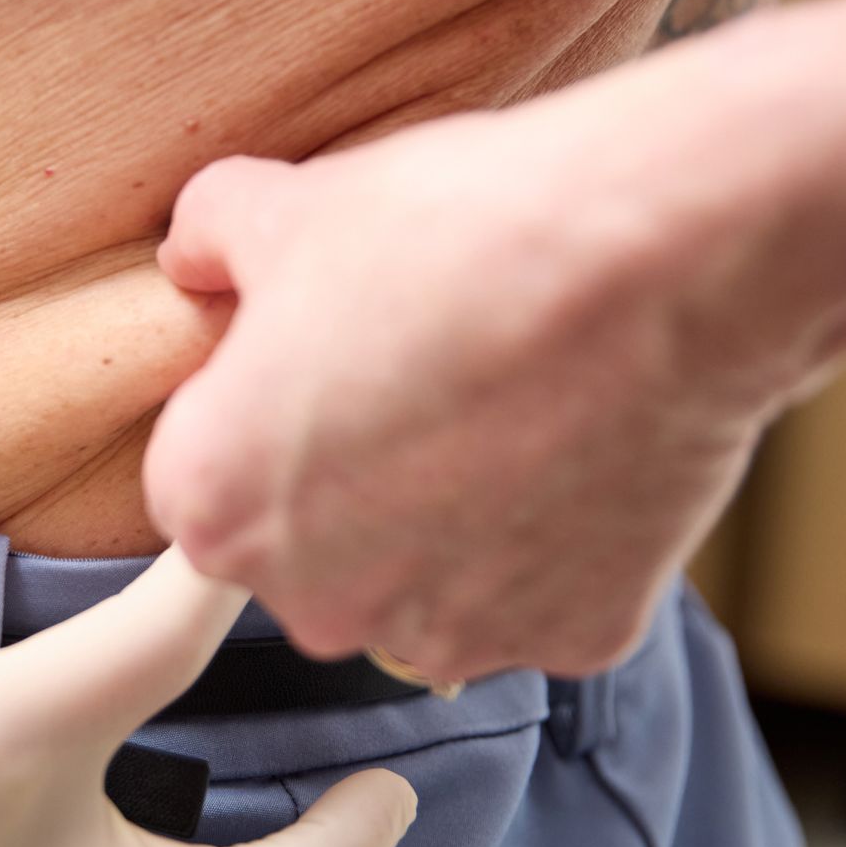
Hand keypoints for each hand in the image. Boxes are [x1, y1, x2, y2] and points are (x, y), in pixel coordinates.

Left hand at [146, 80, 816, 679]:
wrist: (651, 261)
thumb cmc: (454, 232)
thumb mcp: (295, 205)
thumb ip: (210, 238)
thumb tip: (194, 253)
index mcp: (215, 510)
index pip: (214, 475)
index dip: (272, 408)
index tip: (335, 353)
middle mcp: (314, 604)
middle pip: (316, 550)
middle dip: (357, 483)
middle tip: (432, 377)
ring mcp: (448, 635)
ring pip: (428, 584)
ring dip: (457, 521)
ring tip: (515, 407)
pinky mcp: (571, 642)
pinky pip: (545, 597)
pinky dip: (561, 539)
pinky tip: (586, 447)